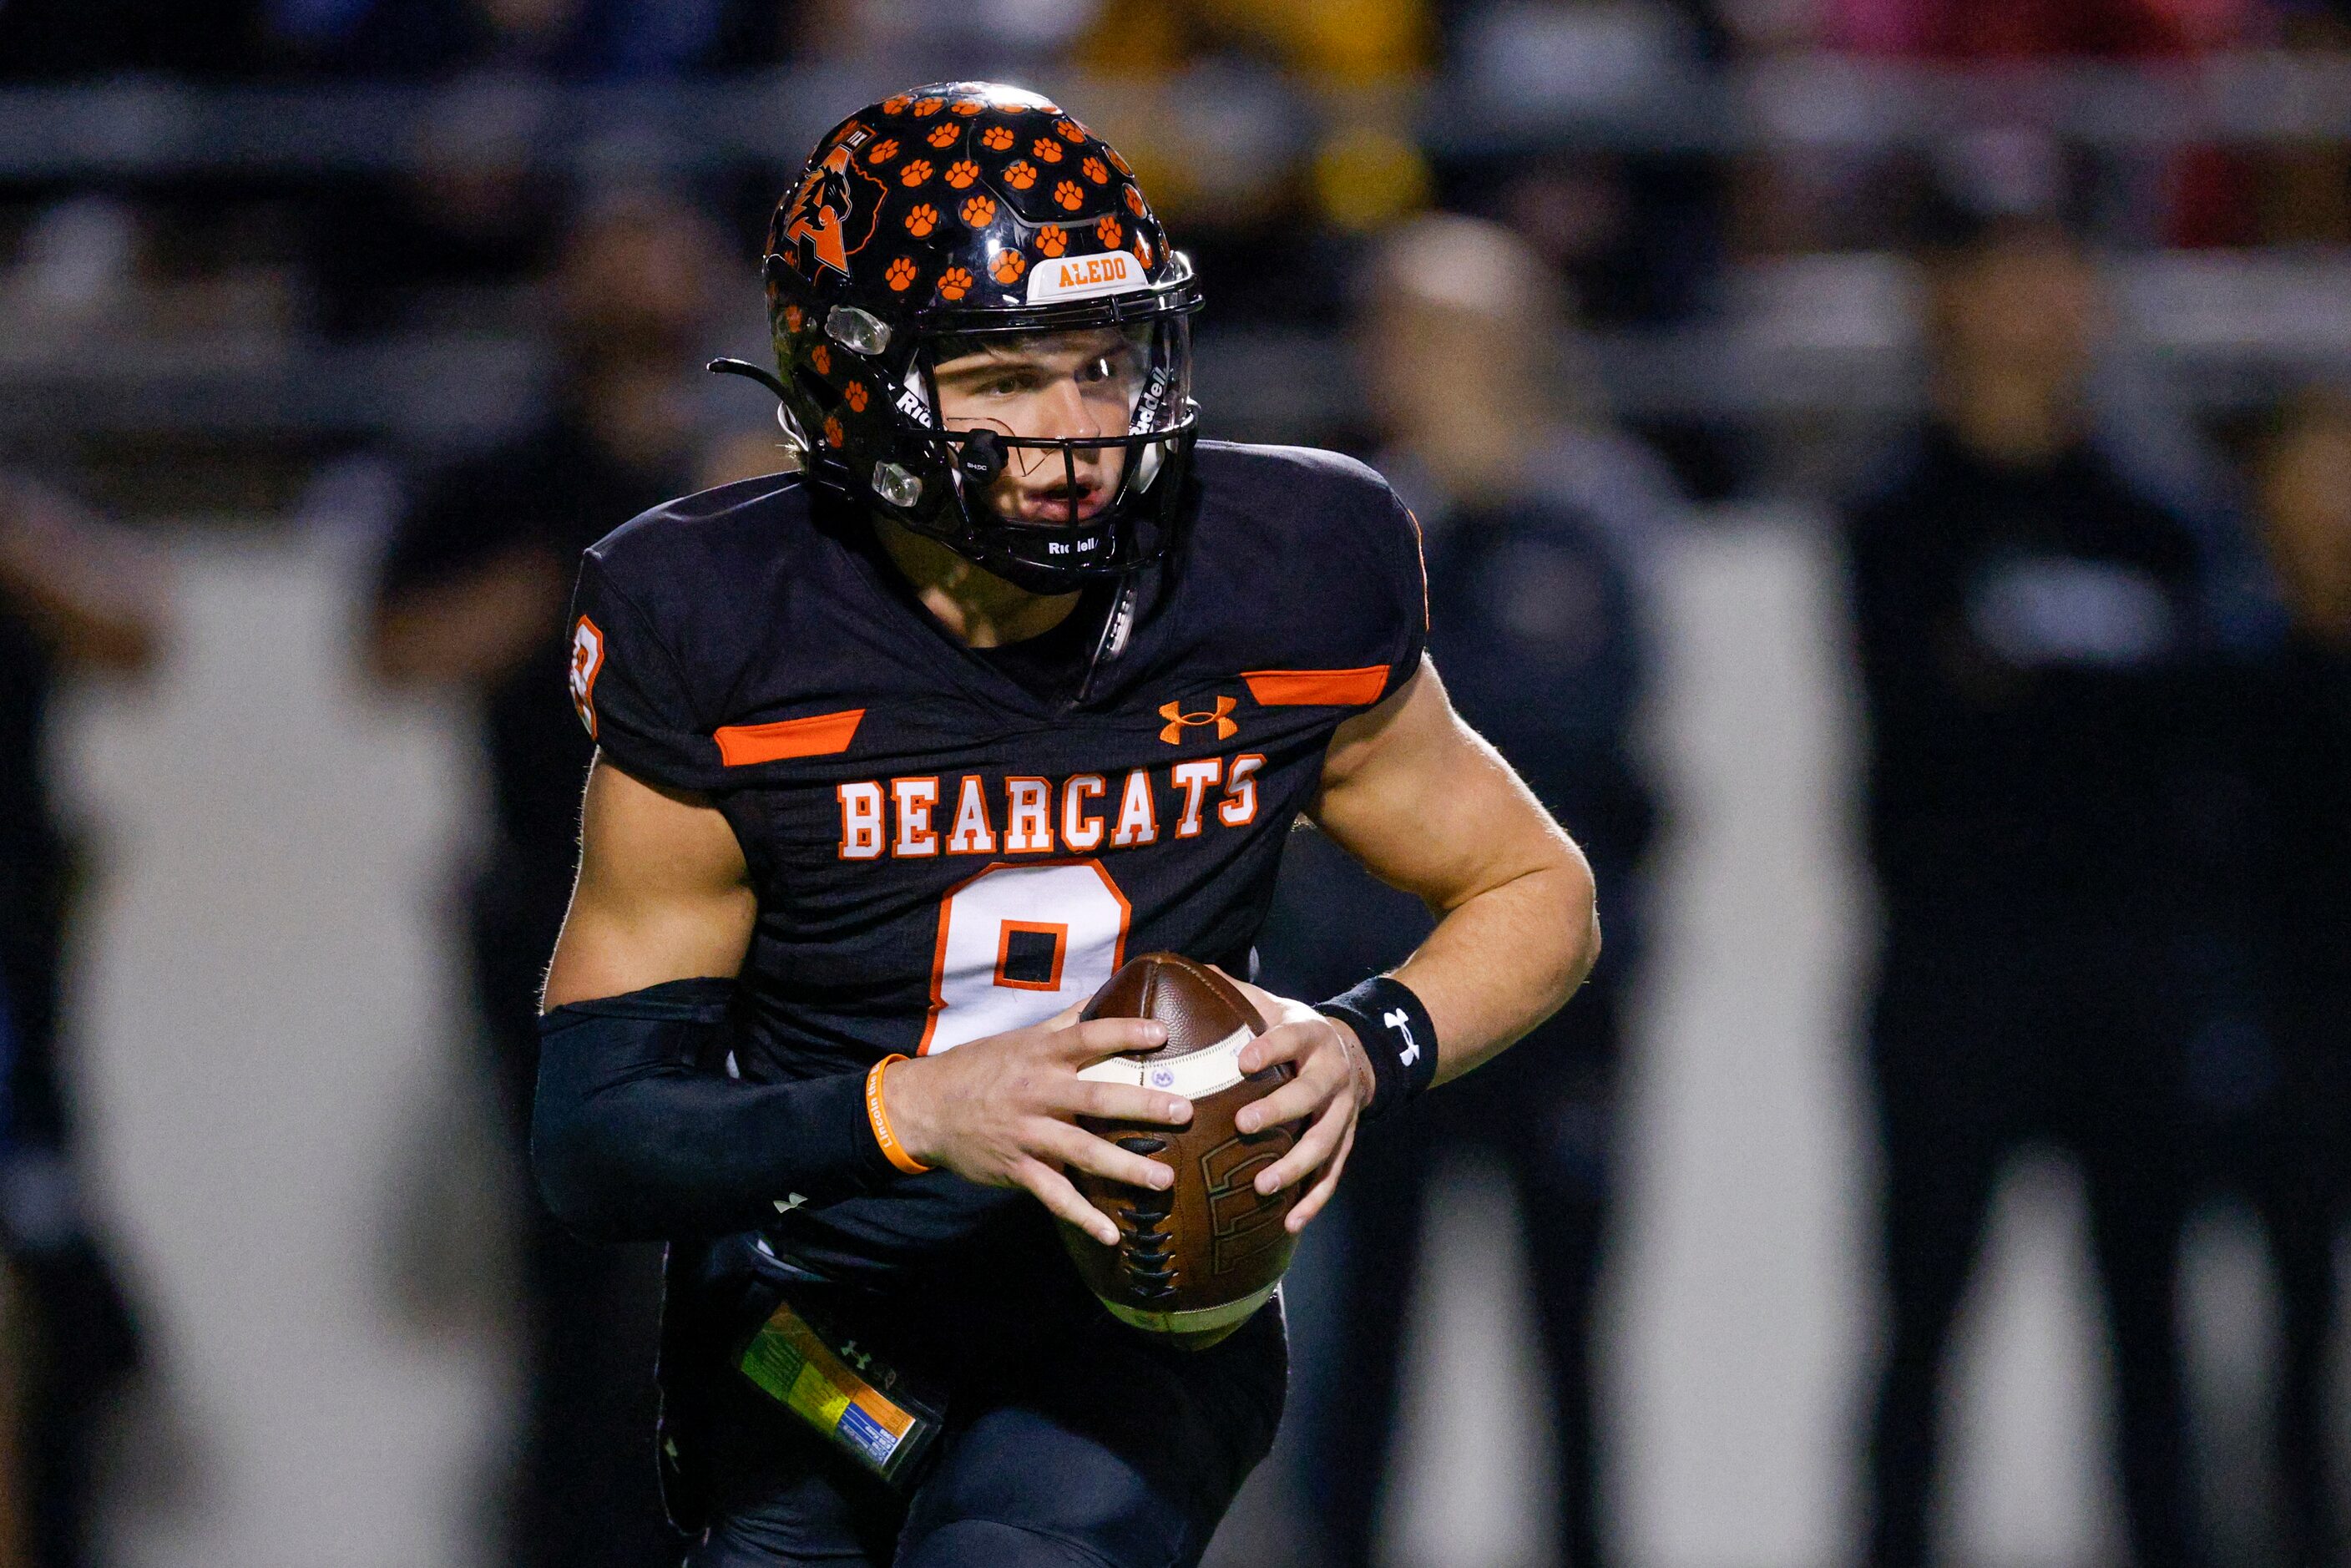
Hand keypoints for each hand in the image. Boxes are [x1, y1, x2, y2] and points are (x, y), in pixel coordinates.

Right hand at [882, 1006, 1194, 1244]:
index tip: (1163, 1033)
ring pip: (1082, 1152)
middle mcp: (1038, 1093)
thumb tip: (1106, 995)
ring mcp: (1028, 1134)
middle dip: (1142, 1105)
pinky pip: (1055, 1196)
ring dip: (1125, 1167)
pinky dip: (1083, 1217)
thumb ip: (1064, 1023)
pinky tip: (1112, 1234)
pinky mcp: (1018, 1169)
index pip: (1087, 1037)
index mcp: (1040, 1056)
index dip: (1124, 1032)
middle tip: (1184, 1111)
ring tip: (1164, 1179)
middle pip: (1096, 1098)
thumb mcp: (1019, 1039)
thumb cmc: (980, 1068)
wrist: (925, 1107)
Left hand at [1215, 971, 1376, 1233]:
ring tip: (1262, 1185)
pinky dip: (1314, 1200)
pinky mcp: (1345, 1142)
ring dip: (1296, 1165)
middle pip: (1310, 1094)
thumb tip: (1188, 973)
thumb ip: (1236, 995)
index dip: (1271, 1048)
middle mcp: (1333, 1074)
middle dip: (1279, 1110)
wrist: (1355, 1052)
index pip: (1291, 1038)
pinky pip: (1333, 1174)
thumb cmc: (1294, 1033)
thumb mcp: (1273, 1005)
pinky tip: (1290, 1223)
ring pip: (1325, 1140)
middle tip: (1243, 1125)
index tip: (1243, 1061)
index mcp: (1311, 1036)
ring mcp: (1343, 1112)